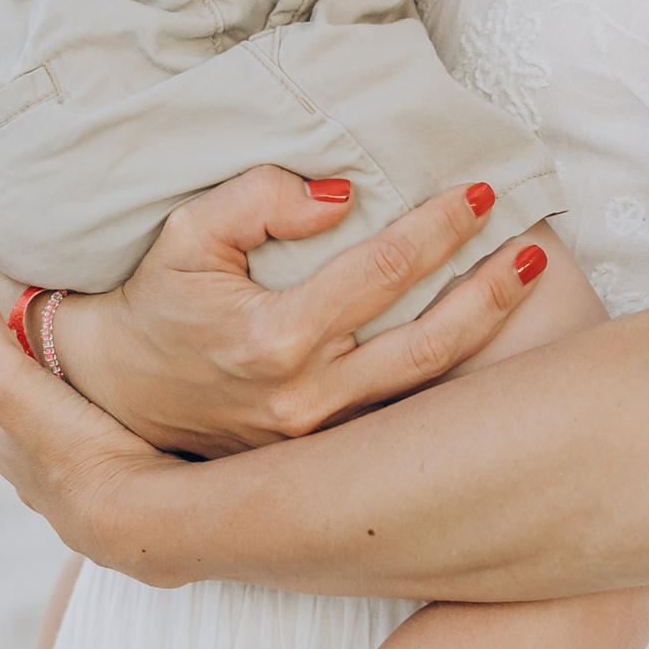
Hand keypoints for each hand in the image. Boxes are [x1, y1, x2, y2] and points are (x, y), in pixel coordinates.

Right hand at [0, 159, 545, 461]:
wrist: (111, 393)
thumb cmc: (153, 299)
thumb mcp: (188, 233)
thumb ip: (259, 198)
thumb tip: (344, 193)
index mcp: (275, 341)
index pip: (381, 271)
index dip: (438, 228)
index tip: (481, 191)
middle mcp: (307, 400)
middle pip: (428, 343)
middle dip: (491, 293)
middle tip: (537, 248)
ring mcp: (319, 438)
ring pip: (426, 386)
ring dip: (486, 335)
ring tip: (529, 284)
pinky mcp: (323, 457)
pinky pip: (402, 414)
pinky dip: (451, 377)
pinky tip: (486, 341)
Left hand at [0, 196, 168, 562]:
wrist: (137, 522)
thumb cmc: (70, 449)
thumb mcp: (6, 382)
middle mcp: (10, 442)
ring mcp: (51, 456)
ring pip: (12, 396)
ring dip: (0, 363)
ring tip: (1, 337)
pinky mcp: (95, 460)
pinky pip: (54, 411)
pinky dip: (45, 385)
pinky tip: (67, 390)